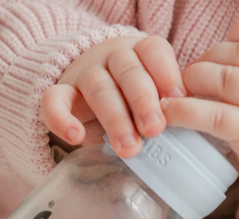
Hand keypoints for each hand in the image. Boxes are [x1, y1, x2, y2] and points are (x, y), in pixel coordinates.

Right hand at [41, 35, 185, 156]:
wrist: (88, 91)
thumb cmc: (130, 99)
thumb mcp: (151, 97)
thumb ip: (164, 107)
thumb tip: (185, 128)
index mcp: (140, 52)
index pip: (153, 51)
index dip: (166, 73)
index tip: (178, 99)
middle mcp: (112, 57)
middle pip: (128, 72)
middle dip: (143, 101)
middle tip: (154, 129)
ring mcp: (85, 73)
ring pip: (99, 88)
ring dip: (115, 118)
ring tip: (128, 147)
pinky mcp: (61, 93)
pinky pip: (53, 100)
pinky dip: (61, 119)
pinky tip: (75, 137)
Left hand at [162, 10, 238, 218]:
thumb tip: (220, 58)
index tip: (226, 47)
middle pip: (236, 52)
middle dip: (206, 60)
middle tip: (193, 77)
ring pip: (223, 78)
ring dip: (194, 80)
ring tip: (181, 92)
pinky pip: (215, 116)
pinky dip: (186, 111)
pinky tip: (168, 112)